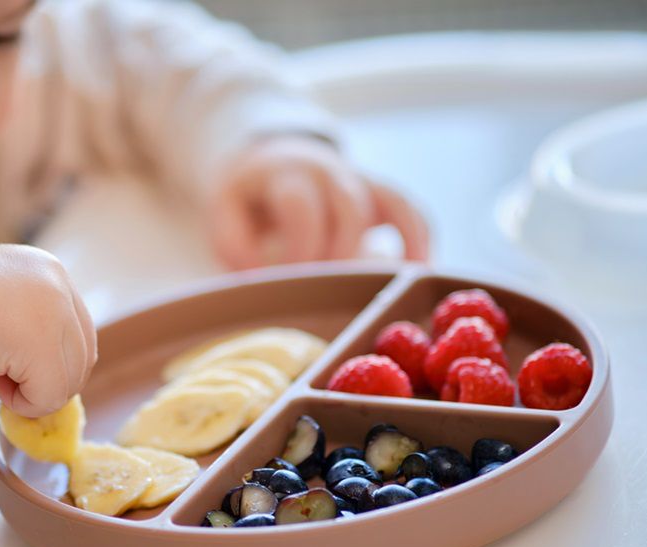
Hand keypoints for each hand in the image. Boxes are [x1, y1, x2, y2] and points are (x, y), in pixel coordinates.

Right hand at [0, 233, 95, 417]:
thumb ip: (26, 331)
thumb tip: (44, 381)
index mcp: (50, 272)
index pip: (77, 334)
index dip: (50, 363)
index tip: (15, 369)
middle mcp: (60, 286)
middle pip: (81, 359)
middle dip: (44, 380)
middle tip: (1, 378)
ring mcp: (55, 313)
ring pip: (67, 382)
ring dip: (30, 392)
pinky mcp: (42, 345)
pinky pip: (48, 397)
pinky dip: (21, 403)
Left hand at [206, 136, 429, 269]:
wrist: (267, 153)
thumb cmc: (247, 197)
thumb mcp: (225, 211)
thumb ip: (235, 242)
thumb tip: (263, 277)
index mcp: (284, 173)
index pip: (301, 206)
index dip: (301, 246)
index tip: (293, 282)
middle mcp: (327, 169)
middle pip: (349, 207)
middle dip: (344, 254)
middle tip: (334, 293)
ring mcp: (357, 178)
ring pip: (390, 202)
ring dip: (393, 247)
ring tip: (396, 289)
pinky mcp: (377, 192)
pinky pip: (409, 208)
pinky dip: (420, 237)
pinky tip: (420, 273)